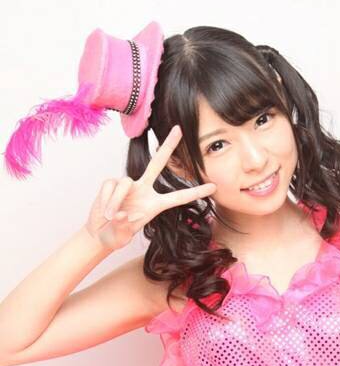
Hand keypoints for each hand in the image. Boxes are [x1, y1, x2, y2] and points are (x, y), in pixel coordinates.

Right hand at [84, 125, 215, 251]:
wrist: (100, 233)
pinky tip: (104, 210)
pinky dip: (107, 199)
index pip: (178, 197)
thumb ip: (124, 226)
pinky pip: (110, 186)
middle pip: (158, 163)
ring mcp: (128, 185)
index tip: (213, 187)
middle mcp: (144, 190)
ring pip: (125, 182)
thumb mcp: (122, 236)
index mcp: (155, 205)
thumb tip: (121, 214)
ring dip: (116, 201)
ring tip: (111, 216)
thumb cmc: (116, 234)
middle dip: (167, 146)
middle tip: (179, 129)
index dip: (195, 192)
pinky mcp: (111, 183)